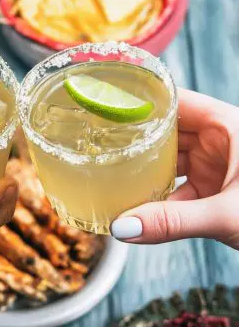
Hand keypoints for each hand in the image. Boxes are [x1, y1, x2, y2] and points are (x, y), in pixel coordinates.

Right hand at [111, 88, 238, 249]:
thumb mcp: (229, 214)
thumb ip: (174, 221)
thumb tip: (123, 227)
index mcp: (227, 126)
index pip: (175, 100)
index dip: (141, 100)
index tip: (108, 104)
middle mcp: (218, 141)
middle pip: (167, 131)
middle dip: (137, 138)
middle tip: (101, 142)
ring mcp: (215, 166)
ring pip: (170, 161)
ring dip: (146, 170)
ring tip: (112, 172)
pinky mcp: (214, 190)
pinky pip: (178, 187)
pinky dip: (159, 197)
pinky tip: (139, 206)